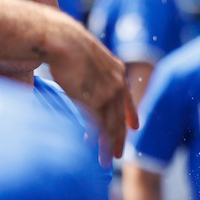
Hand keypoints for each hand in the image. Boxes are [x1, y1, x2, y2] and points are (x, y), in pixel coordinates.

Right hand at [42, 13, 135, 161]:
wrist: (64, 39)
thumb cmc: (69, 45)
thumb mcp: (90, 58)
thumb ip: (94, 72)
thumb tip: (86, 79)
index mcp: (118, 73)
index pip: (128, 99)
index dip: (131, 115)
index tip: (135, 128)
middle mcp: (118, 84)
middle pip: (119, 119)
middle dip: (119, 139)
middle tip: (117, 155)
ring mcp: (107, 92)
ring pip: (109, 125)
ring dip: (106, 144)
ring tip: (105, 160)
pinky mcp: (94, 98)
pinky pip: (95, 122)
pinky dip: (92, 136)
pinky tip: (88, 145)